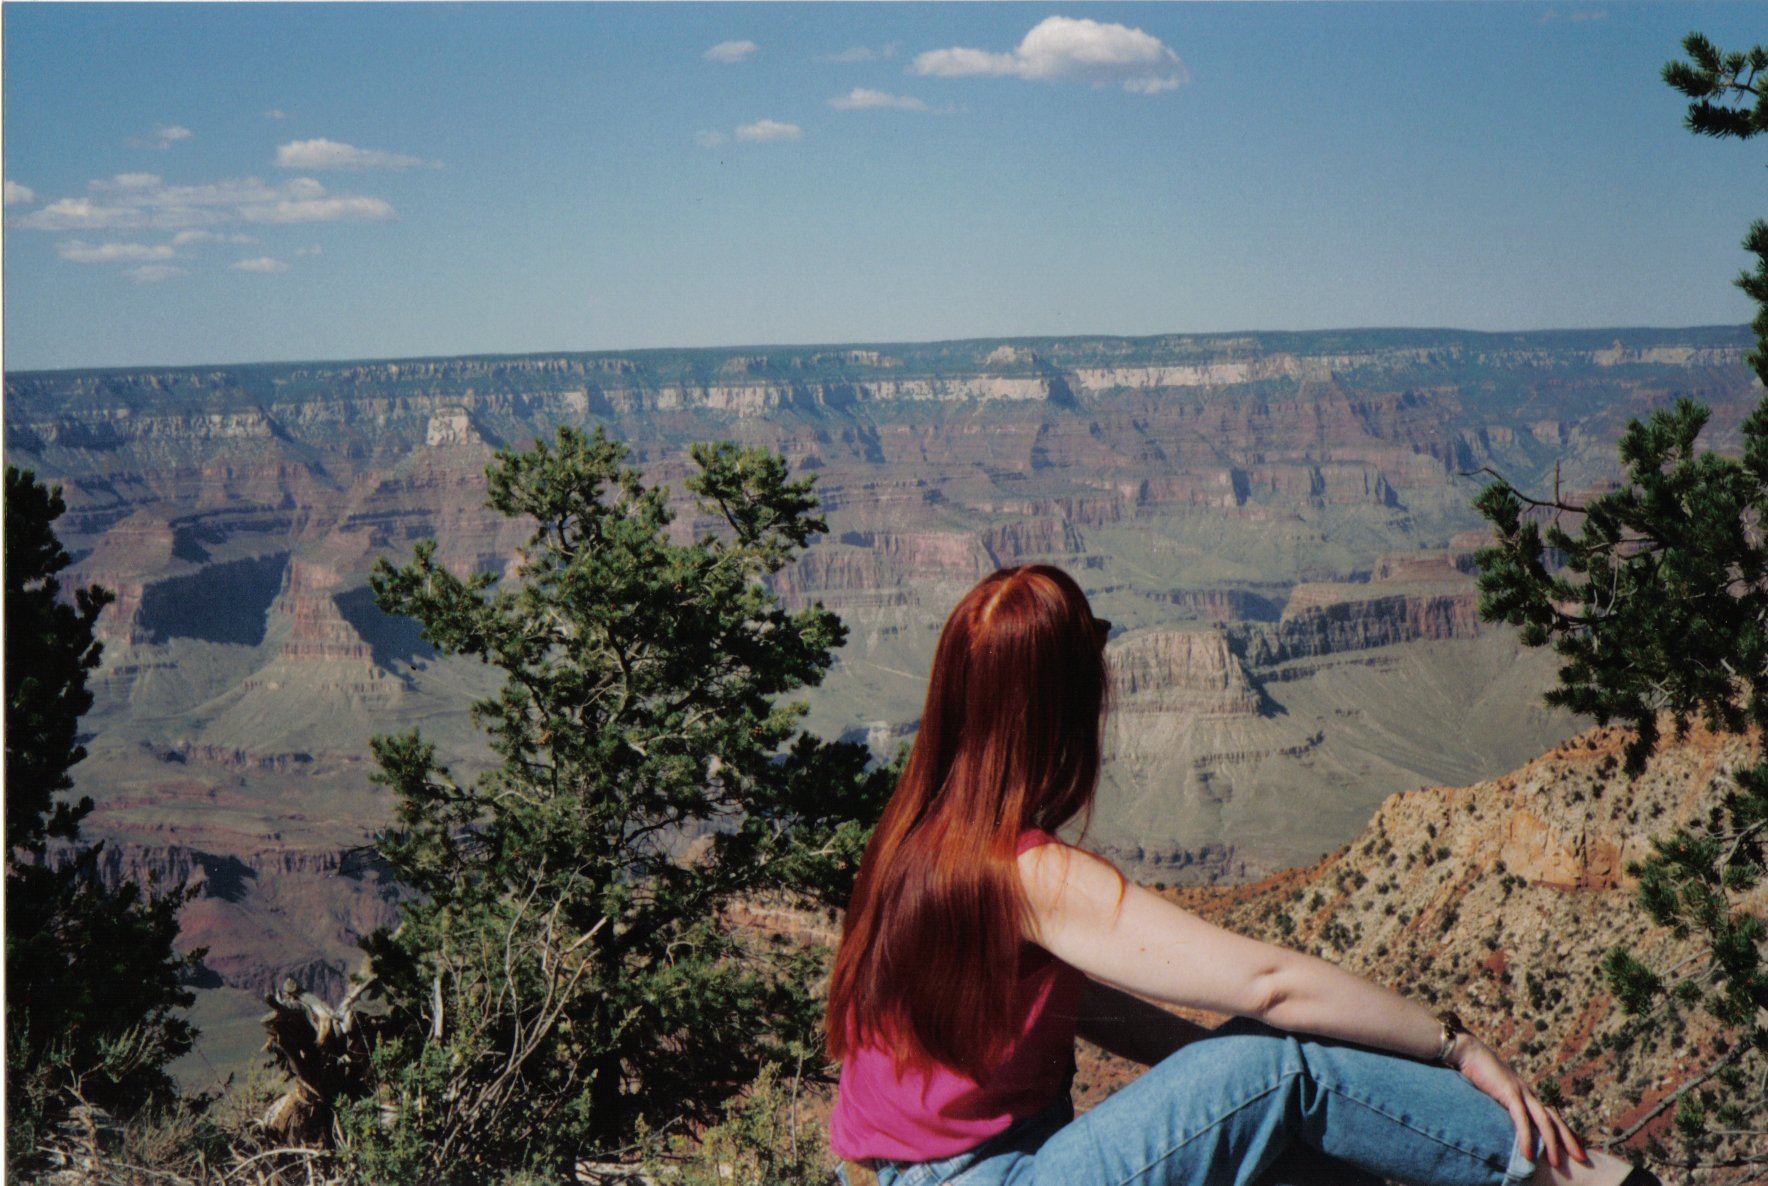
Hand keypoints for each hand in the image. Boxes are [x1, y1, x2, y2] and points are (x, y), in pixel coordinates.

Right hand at [1448, 1035, 1587, 1169]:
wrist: (1468, 1051)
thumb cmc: (1476, 1071)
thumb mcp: (1493, 1092)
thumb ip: (1502, 1106)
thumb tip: (1502, 1124)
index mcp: (1527, 1093)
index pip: (1551, 1114)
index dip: (1564, 1131)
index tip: (1576, 1147)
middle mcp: (1529, 1092)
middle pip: (1555, 1118)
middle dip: (1569, 1139)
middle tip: (1582, 1157)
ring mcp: (1521, 1091)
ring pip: (1544, 1120)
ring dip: (1552, 1143)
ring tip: (1556, 1162)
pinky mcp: (1509, 1092)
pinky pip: (1522, 1119)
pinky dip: (1526, 1137)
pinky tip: (1528, 1154)